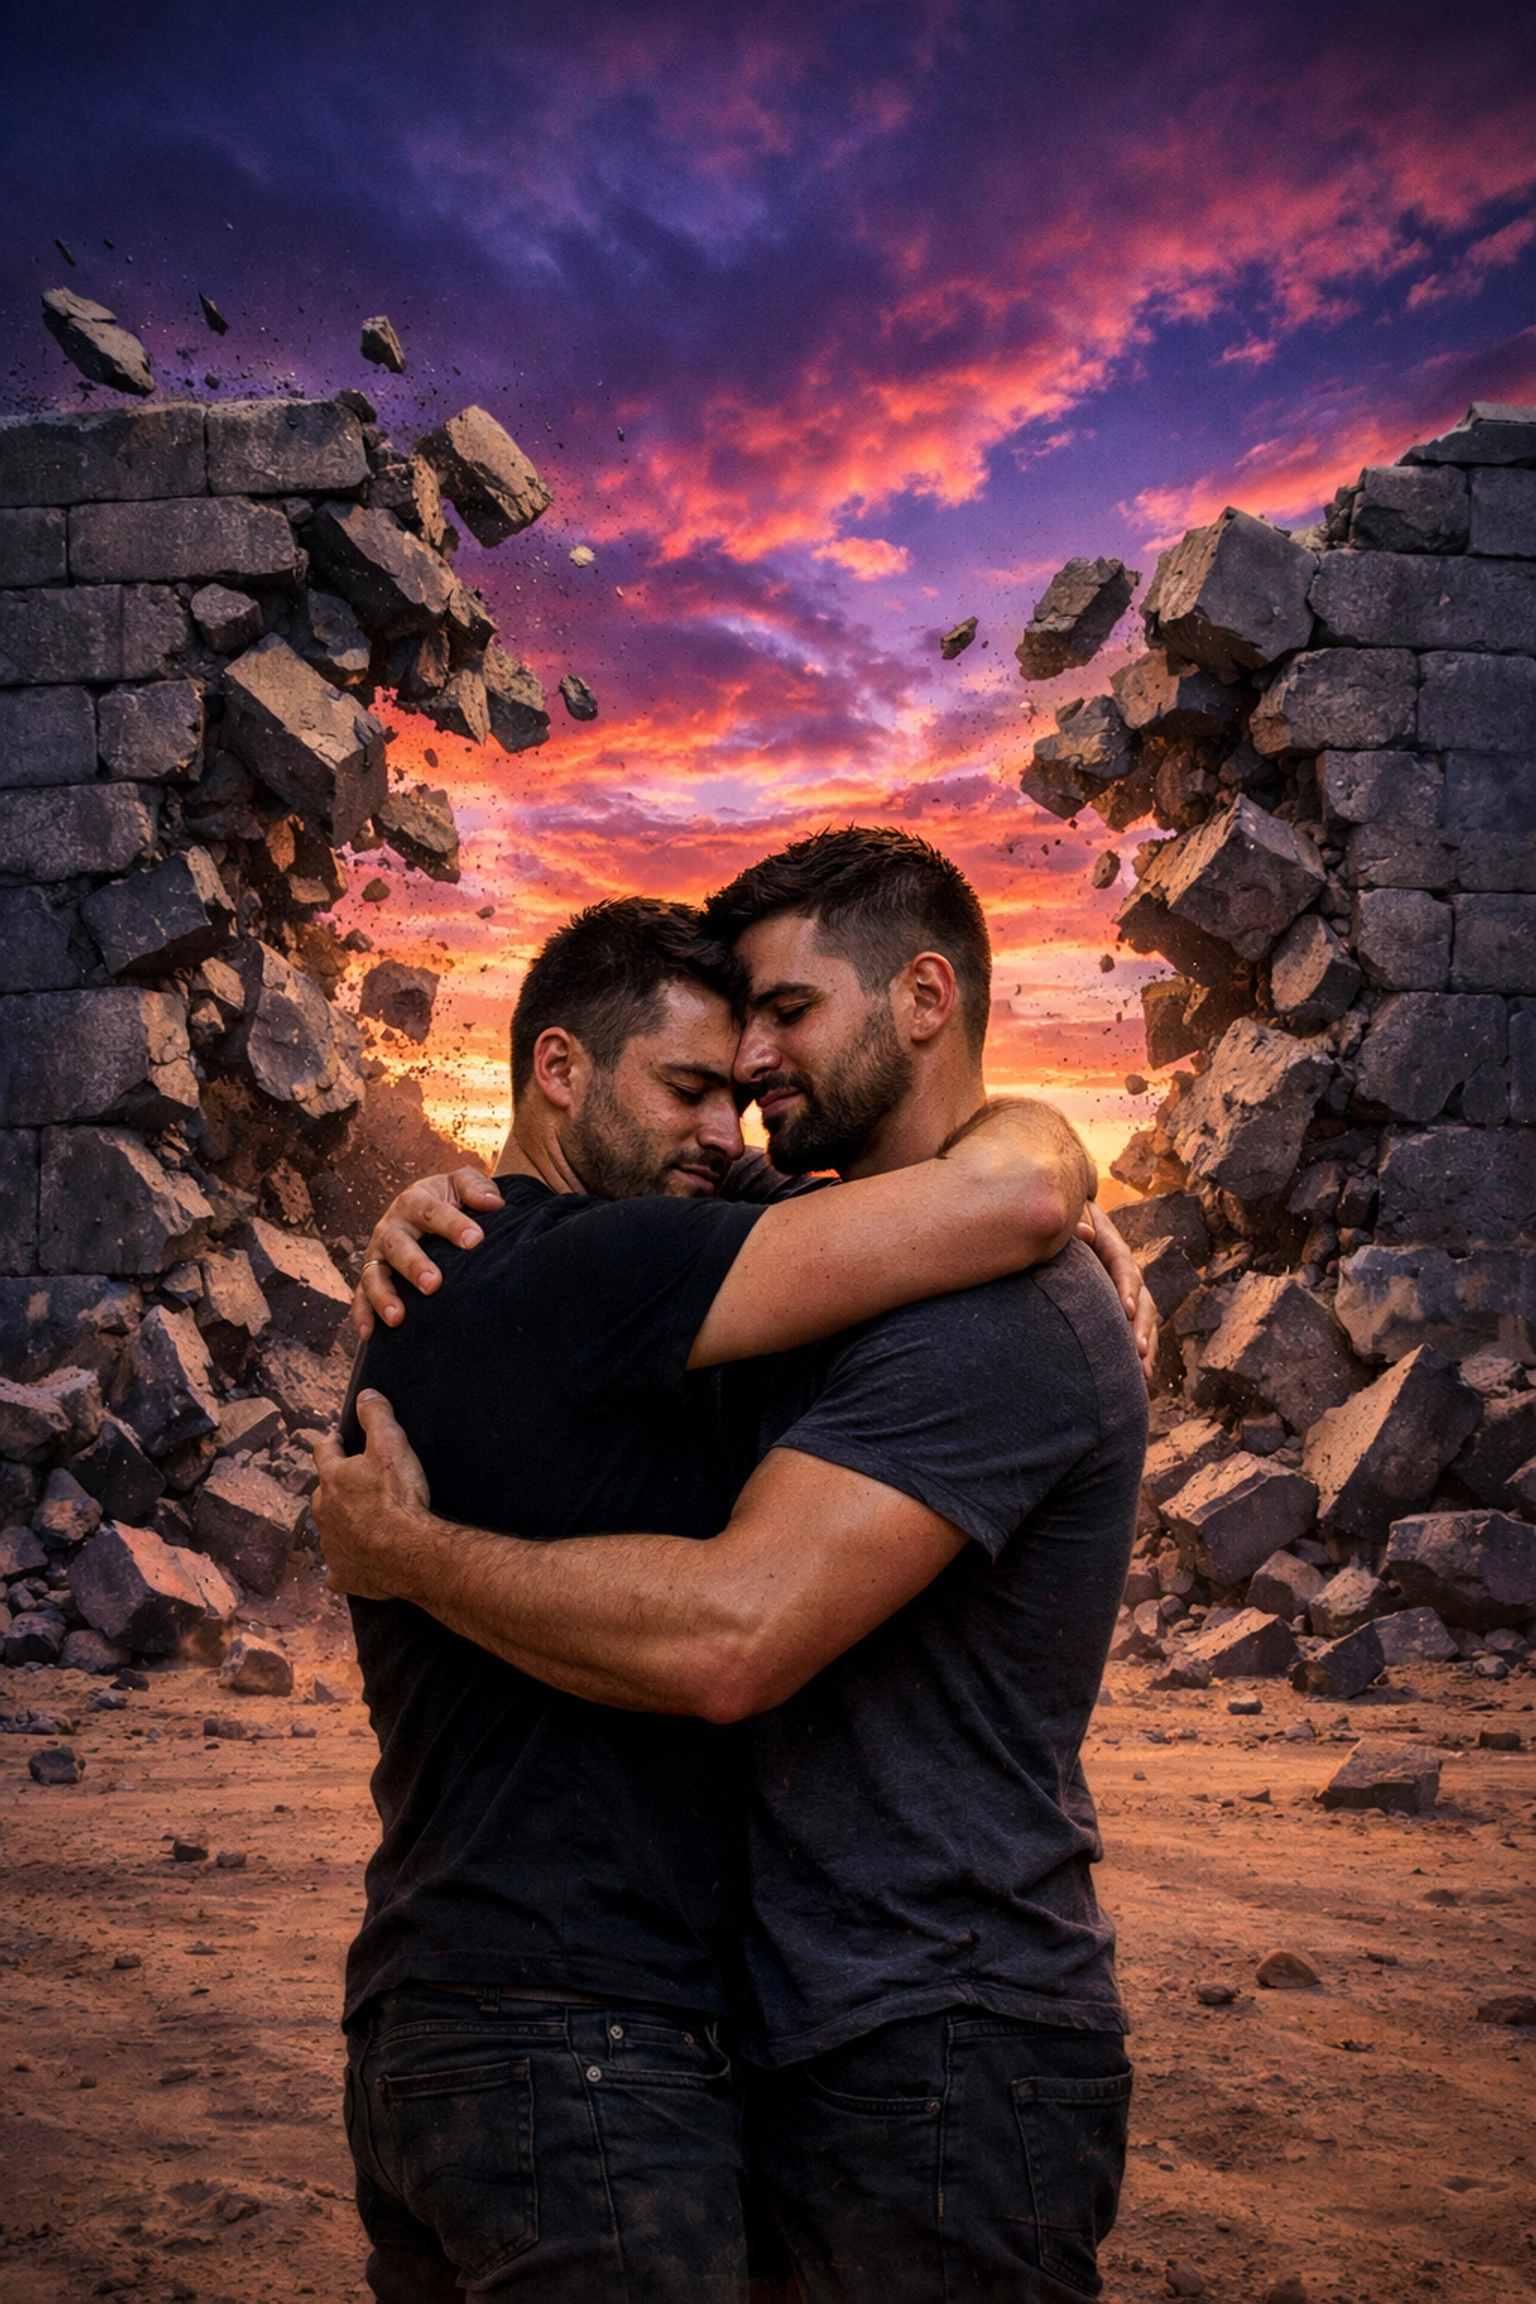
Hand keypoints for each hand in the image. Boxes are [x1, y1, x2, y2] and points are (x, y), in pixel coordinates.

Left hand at [311, 1392, 432, 1599]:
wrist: (410, 1552)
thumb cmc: (400, 1498)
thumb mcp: (392, 1444)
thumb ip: (377, 1416)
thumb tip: (366, 1395)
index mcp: (333, 1479)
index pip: (324, 1452)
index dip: (331, 1443)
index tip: (336, 1440)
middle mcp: (325, 1511)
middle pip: (324, 1492)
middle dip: (336, 1487)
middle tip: (356, 1484)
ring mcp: (331, 1545)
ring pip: (330, 1529)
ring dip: (341, 1523)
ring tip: (363, 1522)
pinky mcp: (342, 1573)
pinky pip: (339, 1568)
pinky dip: (346, 1563)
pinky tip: (359, 1562)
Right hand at [352, 1168, 504, 1338]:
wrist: (425, 1210)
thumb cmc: (448, 1199)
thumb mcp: (460, 1184)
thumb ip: (475, 1186)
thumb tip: (493, 1203)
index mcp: (414, 1202)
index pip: (431, 1211)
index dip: (452, 1224)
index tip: (475, 1240)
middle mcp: (391, 1227)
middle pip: (397, 1244)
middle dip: (413, 1265)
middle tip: (433, 1284)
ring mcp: (378, 1254)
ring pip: (374, 1273)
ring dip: (384, 1295)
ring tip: (397, 1317)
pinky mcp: (371, 1277)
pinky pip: (361, 1296)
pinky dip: (362, 1314)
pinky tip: (369, 1334)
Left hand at [1077, 1205, 1159, 1384]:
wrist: (1071, 1221)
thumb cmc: (1065, 1223)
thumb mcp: (1070, 1217)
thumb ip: (1077, 1225)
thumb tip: (1084, 1233)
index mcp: (1113, 1247)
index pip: (1124, 1267)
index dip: (1127, 1289)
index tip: (1127, 1311)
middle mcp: (1127, 1271)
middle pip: (1142, 1299)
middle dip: (1141, 1326)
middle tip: (1137, 1351)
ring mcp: (1128, 1290)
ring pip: (1146, 1318)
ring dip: (1146, 1344)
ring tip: (1144, 1371)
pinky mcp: (1122, 1307)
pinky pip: (1137, 1329)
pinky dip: (1142, 1351)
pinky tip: (1143, 1376)